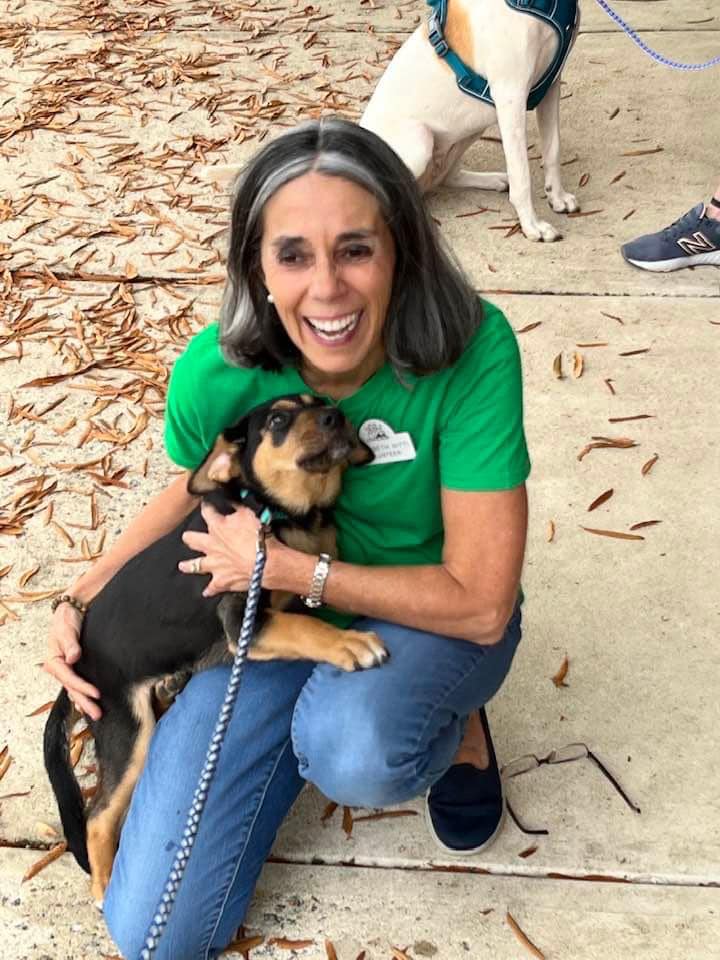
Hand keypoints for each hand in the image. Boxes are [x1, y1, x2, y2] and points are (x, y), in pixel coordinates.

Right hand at [43, 603, 101, 720]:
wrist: (70, 611)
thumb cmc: (66, 620)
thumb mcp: (66, 629)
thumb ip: (70, 643)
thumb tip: (72, 657)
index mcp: (54, 662)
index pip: (69, 679)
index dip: (83, 687)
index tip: (96, 693)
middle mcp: (59, 668)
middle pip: (72, 689)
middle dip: (84, 702)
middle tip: (97, 713)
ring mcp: (66, 669)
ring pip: (74, 689)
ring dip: (84, 701)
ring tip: (96, 713)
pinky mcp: (74, 667)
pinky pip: (77, 684)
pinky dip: (83, 694)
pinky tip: (89, 703)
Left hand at [179, 502, 264, 597]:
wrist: (265, 561)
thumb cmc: (257, 537)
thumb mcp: (249, 514)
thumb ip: (237, 507)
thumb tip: (232, 500)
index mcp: (217, 527)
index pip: (207, 512)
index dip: (206, 506)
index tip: (205, 504)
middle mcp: (211, 546)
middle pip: (194, 540)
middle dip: (189, 537)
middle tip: (186, 537)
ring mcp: (214, 564)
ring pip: (196, 565)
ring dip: (189, 565)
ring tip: (182, 566)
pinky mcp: (221, 580)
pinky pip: (212, 587)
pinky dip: (210, 590)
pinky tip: (206, 592)